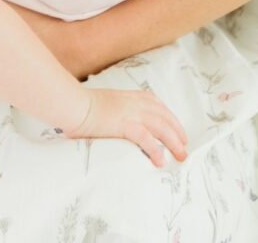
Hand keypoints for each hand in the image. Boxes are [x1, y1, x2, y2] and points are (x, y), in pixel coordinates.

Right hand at [65, 88, 187, 167]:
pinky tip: (160, 161)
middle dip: (177, 132)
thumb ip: (117, 111)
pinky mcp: (125, 124)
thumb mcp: (107, 104)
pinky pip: (146, 139)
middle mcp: (136, 102)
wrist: (74, 104)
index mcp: (132, 96)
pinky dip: (155, 150)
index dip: (170, 118)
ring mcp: (131, 113)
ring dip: (173, 142)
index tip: (178, 130)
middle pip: (164, 117)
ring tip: (180, 156)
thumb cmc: (83, 106)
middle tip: (184, 148)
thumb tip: (118, 124)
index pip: (158, 105)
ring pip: (161, 128)